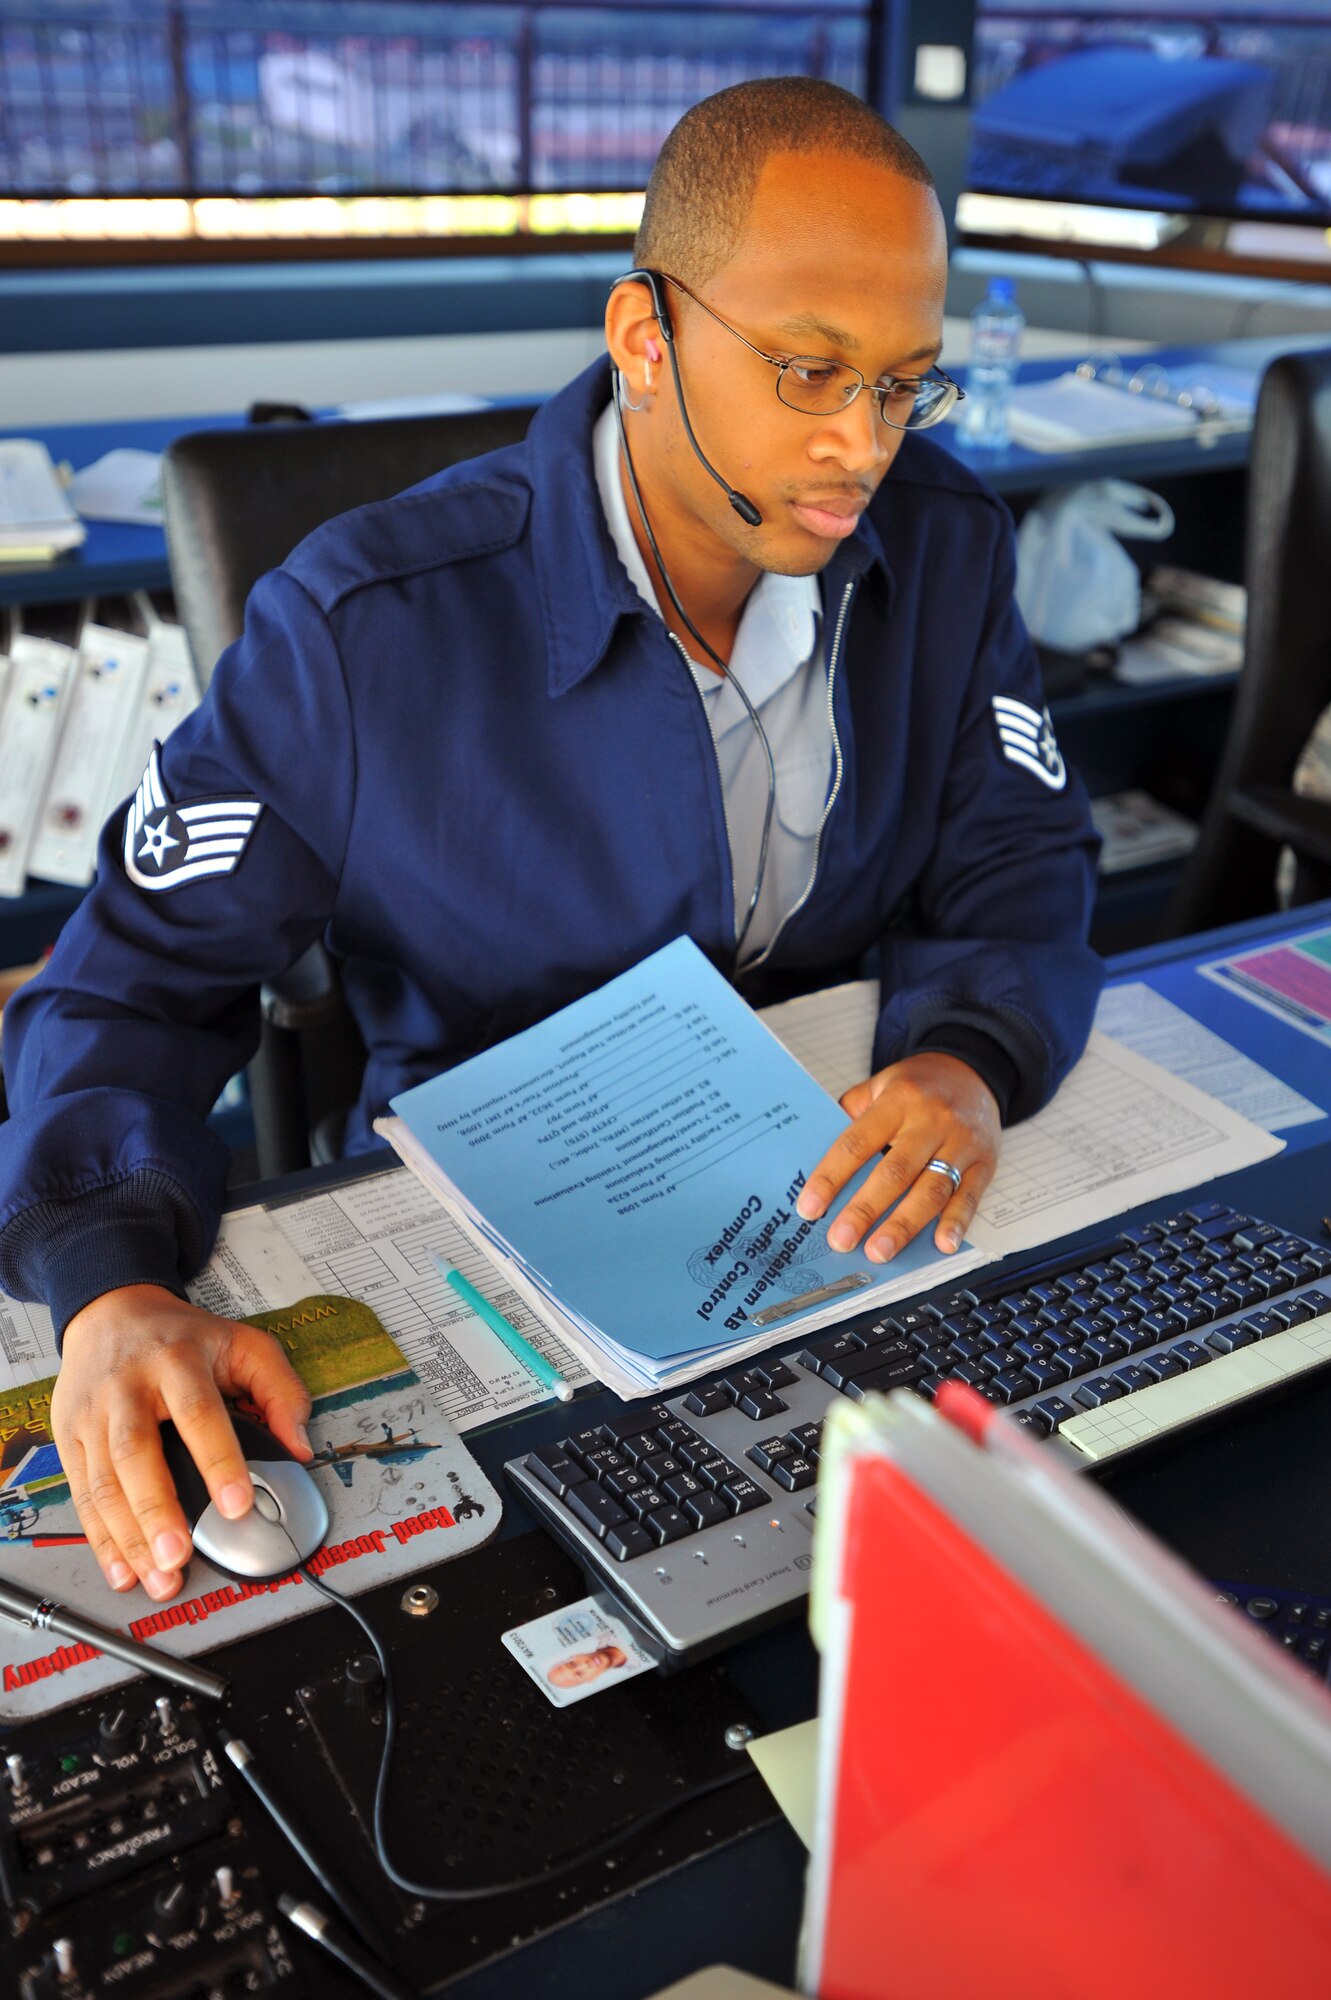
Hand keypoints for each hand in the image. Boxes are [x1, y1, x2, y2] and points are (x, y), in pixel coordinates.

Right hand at [52, 1285, 312, 1601]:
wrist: (111, 1310)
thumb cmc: (181, 1336)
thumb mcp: (242, 1342)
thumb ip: (279, 1390)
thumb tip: (299, 1445)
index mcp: (176, 1361)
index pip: (199, 1414)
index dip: (219, 1461)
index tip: (238, 1504)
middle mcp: (127, 1388)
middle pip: (136, 1453)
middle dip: (157, 1511)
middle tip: (180, 1556)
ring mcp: (92, 1415)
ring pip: (104, 1482)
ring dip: (128, 1537)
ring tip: (158, 1576)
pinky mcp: (69, 1438)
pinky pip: (82, 1495)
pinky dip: (100, 1538)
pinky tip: (122, 1568)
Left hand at [796, 1051, 999, 1261]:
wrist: (973, 1072)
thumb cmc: (918, 1086)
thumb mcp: (880, 1085)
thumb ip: (851, 1116)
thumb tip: (815, 1158)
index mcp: (898, 1100)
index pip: (857, 1143)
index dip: (831, 1177)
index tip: (809, 1208)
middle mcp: (931, 1121)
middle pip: (895, 1171)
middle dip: (865, 1210)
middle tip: (841, 1240)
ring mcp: (962, 1143)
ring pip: (932, 1189)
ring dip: (904, 1225)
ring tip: (879, 1251)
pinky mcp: (985, 1162)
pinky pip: (970, 1196)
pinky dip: (956, 1222)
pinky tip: (941, 1244)